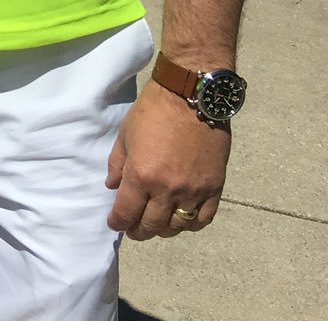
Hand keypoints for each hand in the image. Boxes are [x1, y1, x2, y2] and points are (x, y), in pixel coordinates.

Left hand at [105, 86, 231, 238]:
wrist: (191, 95)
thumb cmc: (153, 110)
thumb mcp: (125, 134)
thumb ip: (117, 164)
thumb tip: (113, 187)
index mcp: (141, 176)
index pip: (126, 213)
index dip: (118, 222)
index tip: (115, 223)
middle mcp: (168, 189)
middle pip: (152, 225)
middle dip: (138, 230)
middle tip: (133, 228)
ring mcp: (194, 191)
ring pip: (178, 226)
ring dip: (164, 230)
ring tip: (156, 225)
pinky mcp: (214, 187)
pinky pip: (204, 218)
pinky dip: (191, 224)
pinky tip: (182, 220)